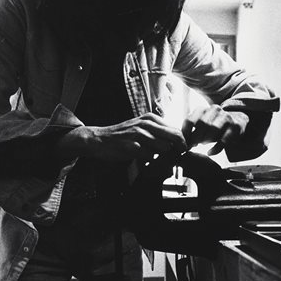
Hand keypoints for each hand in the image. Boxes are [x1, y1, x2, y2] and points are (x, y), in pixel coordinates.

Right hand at [55, 113, 186, 161]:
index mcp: (150, 118)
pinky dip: (150, 162)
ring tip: (158, 161)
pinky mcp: (131, 146)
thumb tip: (177, 142)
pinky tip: (144, 162)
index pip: (176, 130)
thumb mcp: (140, 128)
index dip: (182, 143)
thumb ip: (157, 132)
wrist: (99, 139)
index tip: (180, 152)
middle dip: (178, 150)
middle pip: (175, 137)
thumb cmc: (122, 136)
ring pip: (164, 148)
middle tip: (175, 158)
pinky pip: (150, 157)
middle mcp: (146, 124)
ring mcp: (138, 134)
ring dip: (164, 158)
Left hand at [182, 105, 248, 155]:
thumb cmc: (215, 124)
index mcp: (203, 109)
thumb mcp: (202, 123)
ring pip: (214, 129)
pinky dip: (215, 148)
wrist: (237, 120)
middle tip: (194, 145)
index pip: (190, 120)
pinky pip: (224, 139)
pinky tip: (210, 152)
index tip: (184, 142)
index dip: (185, 133)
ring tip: (203, 144)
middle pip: (202, 124)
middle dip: (196, 137)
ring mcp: (226, 117)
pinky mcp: (236, 127)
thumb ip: (192, 129)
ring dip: (206, 140)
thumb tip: (182, 142)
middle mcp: (215, 110)